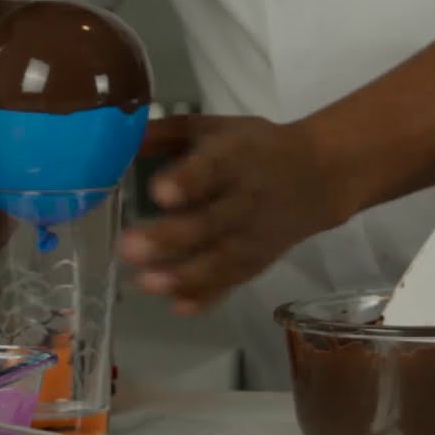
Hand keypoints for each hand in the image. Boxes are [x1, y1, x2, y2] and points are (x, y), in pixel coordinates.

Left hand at [120, 115, 346, 314]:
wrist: (317, 176)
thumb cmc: (252, 149)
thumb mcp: (213, 128)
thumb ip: (166, 134)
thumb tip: (117, 138)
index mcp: (234, 158)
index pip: (211, 169)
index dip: (187, 181)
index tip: (159, 192)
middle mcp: (245, 199)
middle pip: (210, 222)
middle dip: (170, 238)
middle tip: (128, 247)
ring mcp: (252, 236)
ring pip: (219, 260)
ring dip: (183, 275)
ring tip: (145, 282)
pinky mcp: (256, 262)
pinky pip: (231, 282)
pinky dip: (207, 297)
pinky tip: (179, 306)